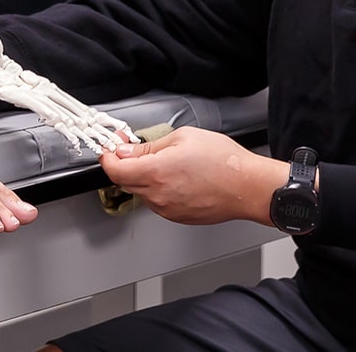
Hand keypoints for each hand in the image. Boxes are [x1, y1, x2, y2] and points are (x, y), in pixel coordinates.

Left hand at [98, 128, 287, 226]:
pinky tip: (177, 177)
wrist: (248, 187)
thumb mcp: (182, 138)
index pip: (115, 170)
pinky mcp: (178, 217)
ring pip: (142, 192)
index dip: (108, 157)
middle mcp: (158, 196)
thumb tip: (126, 150)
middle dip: (125, 164)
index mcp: (155, 173)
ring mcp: (168, 210)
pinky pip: (158, 201)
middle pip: (125, 182)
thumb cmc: (223, 161)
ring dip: (144, 177)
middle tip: (133, 148)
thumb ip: (149, 146)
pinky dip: (159, 189)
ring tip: (165, 162)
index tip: (110, 148)